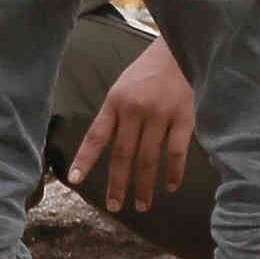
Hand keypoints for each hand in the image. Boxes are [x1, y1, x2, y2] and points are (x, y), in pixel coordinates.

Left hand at [67, 35, 199, 215]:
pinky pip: (177, 152)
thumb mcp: (122, 88)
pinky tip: (169, 187)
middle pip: (122, 154)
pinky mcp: (185, 118)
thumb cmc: (148, 73)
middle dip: (117, 184)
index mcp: (115, 102)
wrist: (180, 51)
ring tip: (141, 205)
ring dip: (144, 186)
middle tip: (113, 207)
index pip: (96, 136)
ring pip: (148, 158)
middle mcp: (135, 109)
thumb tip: (102, 148)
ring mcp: (160, 114)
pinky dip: (173, 172)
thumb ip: (114, 116)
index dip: (85, 159)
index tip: (74, 179)